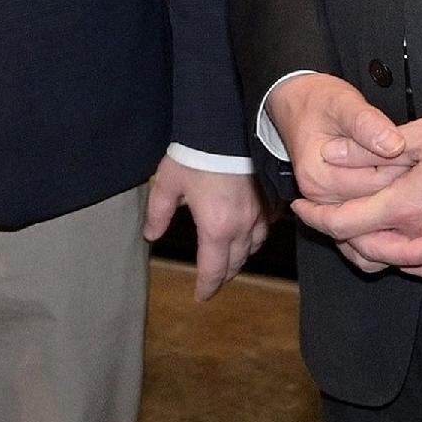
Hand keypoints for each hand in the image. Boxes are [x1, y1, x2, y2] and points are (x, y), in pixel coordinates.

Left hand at [145, 155, 268, 300]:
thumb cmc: (196, 154)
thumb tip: (151, 236)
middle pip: (236, 263)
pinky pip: (268, 225)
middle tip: (214, 280)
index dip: (207, 287)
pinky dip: (258, 234)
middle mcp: (242, 225)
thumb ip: (158, 213)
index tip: (201, 296)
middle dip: (223, 275)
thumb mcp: (167, 184)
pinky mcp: (270, 198)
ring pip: (254, 246)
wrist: (225, 125)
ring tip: (230, 259)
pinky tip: (251, 231)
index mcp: (216, 227)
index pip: (214, 270)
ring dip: (241, 257)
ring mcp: (261, 212)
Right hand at [263, 75, 413, 209]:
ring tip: (409, 161)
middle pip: (377, 196)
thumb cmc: (318, 102)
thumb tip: (393, 145)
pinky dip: (385, 189)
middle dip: (401, 176)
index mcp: (318, 176)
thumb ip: (366, 123)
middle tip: (421, 155)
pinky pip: (369, 200)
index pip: (375, 181)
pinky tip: (397, 173)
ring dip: (395, 184)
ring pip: (376, 202)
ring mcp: (327, 201)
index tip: (418, 147)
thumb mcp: (342, 103)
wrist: (297, 104)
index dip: (403, 163)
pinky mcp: (336, 200)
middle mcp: (319, 196)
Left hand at [295, 111, 421, 280]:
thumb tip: (330, 155)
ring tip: (361, 221)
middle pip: (365, 250)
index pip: (344, 225)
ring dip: (373, 243)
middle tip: (322, 213)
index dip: (316, 217)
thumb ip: (372, 149)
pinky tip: (408, 232)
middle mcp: (421, 236)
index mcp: (404, 207)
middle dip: (338, 234)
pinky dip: (407, 248)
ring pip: (396, 258)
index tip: (300, 205)